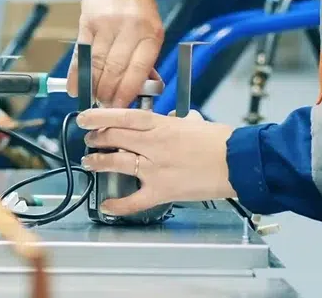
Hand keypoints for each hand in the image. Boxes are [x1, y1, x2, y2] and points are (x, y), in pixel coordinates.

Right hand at [66, 0, 163, 107]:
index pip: (138, 70)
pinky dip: (76, 74)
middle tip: (104, 108)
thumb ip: (144, 57)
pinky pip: (79, 54)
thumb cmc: (139, 4)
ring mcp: (106, 24)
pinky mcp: (87, 21)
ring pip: (96, 64)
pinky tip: (74, 88)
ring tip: (92, 100)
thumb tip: (137, 90)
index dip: (127, 93)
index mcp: (151, 33)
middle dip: (108, 94)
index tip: (120, 109)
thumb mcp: (151, 28)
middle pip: (115, 70)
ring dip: (92, 87)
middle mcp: (129, 28)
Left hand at [77, 109, 236, 215]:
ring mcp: (156, 169)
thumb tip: (173, 119)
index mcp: (162, 125)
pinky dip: (118, 204)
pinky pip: (135, 200)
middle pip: (114, 138)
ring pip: (118, 163)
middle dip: (96, 138)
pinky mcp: (163, 190)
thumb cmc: (221, 142)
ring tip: (89, 162)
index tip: (85, 118)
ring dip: (99, 162)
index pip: (122, 117)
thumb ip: (178, 121)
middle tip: (89, 140)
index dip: (99, 117)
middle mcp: (154, 145)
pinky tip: (107, 205)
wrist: (237, 162)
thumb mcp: (195, 123)